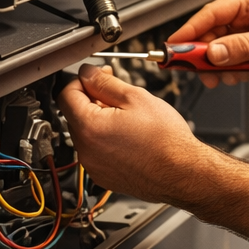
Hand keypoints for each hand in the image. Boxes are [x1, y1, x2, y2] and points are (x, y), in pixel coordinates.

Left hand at [57, 64, 201, 202]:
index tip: (97, 76)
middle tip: (119, 94)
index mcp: (89, 127)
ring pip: (87, 133)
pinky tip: (130, 136)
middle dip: (93, 99)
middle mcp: (85, 150)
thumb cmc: (165, 139)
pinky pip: (97, 151)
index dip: (82, 80)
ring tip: (130, 117)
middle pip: (76, 114)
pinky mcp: (103, 176)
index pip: (67, 94)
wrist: (182, 172)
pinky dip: (107, 140)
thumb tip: (87, 73)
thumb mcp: (136, 98)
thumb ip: (105, 83)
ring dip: (101, 120)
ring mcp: (93, 166)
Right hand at [168, 0, 248, 88]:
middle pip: (208, 35)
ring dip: (220, 67)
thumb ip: (242, 47)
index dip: (188, 31)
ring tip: (231, 77)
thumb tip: (213, 53)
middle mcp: (242, 14)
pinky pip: (230, 61)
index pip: (209, 14)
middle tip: (200, 72)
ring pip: (217, 51)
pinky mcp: (248, 47)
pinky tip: (243, 75)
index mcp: (247, 0)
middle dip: (204, 56)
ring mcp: (244, 31)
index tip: (173, 47)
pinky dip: (232, 71)